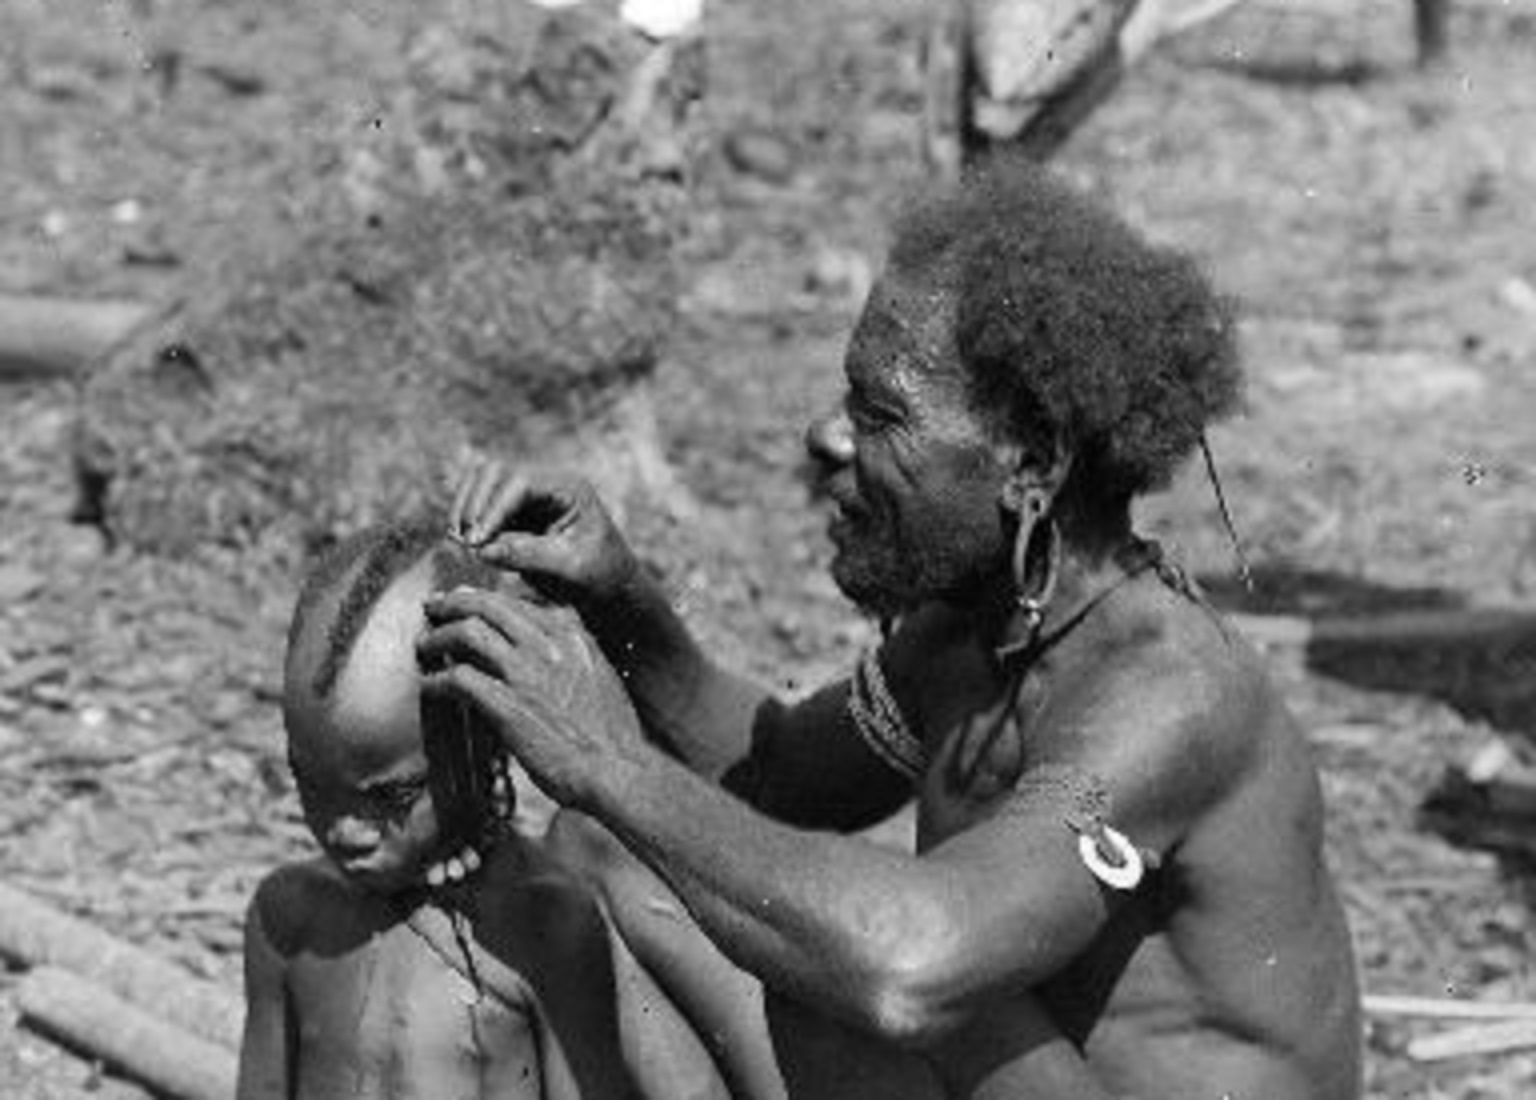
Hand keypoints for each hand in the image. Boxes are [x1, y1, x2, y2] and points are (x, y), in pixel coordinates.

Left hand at [417, 585, 647, 807]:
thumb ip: (576, 650)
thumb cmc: (611, 733)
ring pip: (468, 633)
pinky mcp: (507, 705)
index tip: (466, 603)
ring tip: (423, 646)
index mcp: (572, 635)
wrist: (616, 769)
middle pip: (488, 605)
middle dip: (453, 603)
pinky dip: (437, 680)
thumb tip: (554, 640)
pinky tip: (428, 687)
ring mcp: (526, 673)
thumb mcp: (602, 674)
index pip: (518, 601)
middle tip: (431, 608)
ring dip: (438, 637)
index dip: (485, 599)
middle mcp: (549, 644)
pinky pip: (459, 678)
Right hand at [449, 460, 640, 611]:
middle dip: (474, 504)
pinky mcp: (515, 511)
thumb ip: (528, 555)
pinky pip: (480, 502)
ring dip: (465, 508)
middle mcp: (546, 482)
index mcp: (569, 488)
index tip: (475, 542)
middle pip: (495, 471)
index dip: (493, 508)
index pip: (521, 481)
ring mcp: (529, 494)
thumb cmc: (600, 575)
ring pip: (481, 481)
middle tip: (463, 543)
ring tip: (460, 544)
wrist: (610, 586)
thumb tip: (481, 550)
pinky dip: (467, 519)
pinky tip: (464, 544)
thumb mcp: (569, 568)